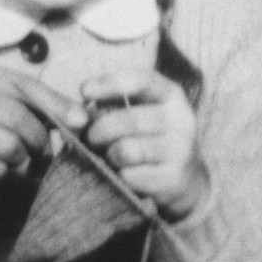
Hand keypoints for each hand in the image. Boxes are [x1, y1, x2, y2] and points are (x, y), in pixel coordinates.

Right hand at [0, 65, 81, 194]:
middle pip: (21, 119)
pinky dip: (5, 177)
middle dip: (40, 142)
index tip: (82, 122)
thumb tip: (83, 118)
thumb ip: (44, 107)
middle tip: (42, 154)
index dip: (58, 105)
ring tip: (18, 163)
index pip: (28, 87)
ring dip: (22, 162)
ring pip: (11, 148)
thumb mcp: (11, 107)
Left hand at [82, 71, 207, 221]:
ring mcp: (181, 150)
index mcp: (170, 95)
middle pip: (128, 120)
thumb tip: (76, 114)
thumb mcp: (137, 114)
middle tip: (90, 139)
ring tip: (111, 157)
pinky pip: (131, 176)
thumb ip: (107, 107)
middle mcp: (181, 119)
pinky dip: (120, 176)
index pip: (141, 81)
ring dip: (109, 155)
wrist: (185, 180)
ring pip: (126, 150)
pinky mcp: (174, 178)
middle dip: (99, 130)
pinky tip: (126, 174)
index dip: (110, 84)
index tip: (84, 91)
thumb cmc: (150, 139)